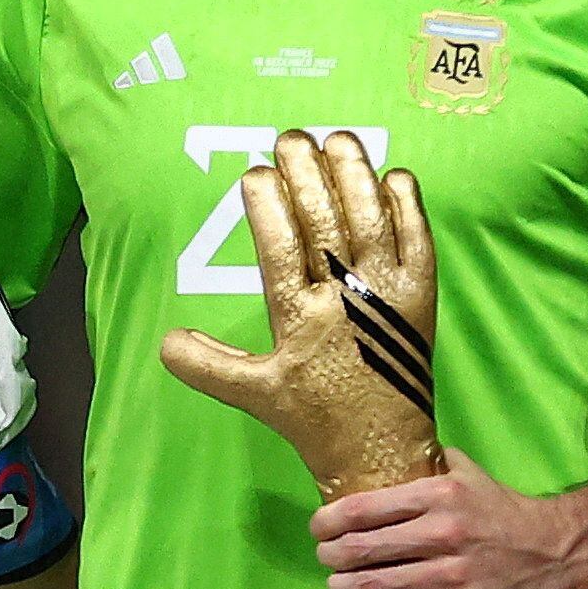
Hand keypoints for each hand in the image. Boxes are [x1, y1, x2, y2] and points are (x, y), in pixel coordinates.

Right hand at [159, 130, 442, 501]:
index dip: (268, 205)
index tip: (255, 172)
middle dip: (306, 174)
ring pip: (371, 220)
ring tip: (338, 139)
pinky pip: (418, 241)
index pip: (281, 248)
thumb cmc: (317, 418)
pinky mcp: (422, 297)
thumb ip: (208, 366)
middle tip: (290, 138)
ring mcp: (388, 295)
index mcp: (301, 320)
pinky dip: (408, 206)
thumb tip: (164, 341)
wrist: (383, 450)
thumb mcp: (256, 394)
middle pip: (325, 222)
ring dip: (354, 175)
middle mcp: (346, 301)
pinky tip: (393, 176)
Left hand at [312, 448, 577, 588]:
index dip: (329, 521)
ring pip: (374, 587)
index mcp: (439, 495)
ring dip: (343, 588)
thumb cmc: (502, 511)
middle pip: (361, 549)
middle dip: (332, 556)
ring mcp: (449, 576)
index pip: (364, 509)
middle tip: (326, 557)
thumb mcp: (469, 474)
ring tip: (338, 585)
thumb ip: (431, 462)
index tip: (319, 527)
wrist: (552, 553)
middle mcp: (441, 534)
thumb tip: (391, 448)